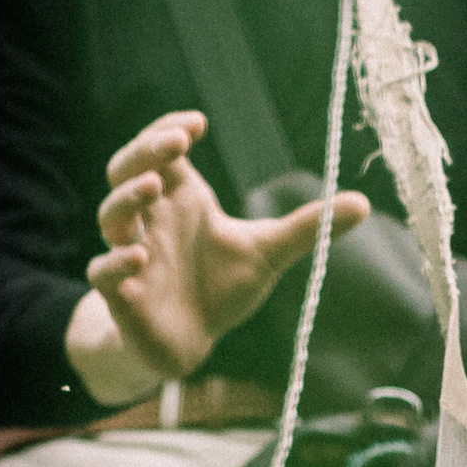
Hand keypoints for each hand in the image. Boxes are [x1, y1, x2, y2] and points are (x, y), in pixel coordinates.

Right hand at [63, 111, 368, 405]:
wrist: (190, 343)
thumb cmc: (221, 288)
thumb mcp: (268, 253)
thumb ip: (307, 227)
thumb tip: (361, 203)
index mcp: (179, 199)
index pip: (160, 150)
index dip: (168, 131)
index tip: (196, 124)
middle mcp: (150, 220)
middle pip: (126, 170)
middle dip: (144, 152)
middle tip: (175, 142)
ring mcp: (131, 254)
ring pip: (110, 215)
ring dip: (127, 198)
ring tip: (154, 185)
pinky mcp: (121, 295)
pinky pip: (104, 271)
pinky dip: (118, 262)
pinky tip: (141, 257)